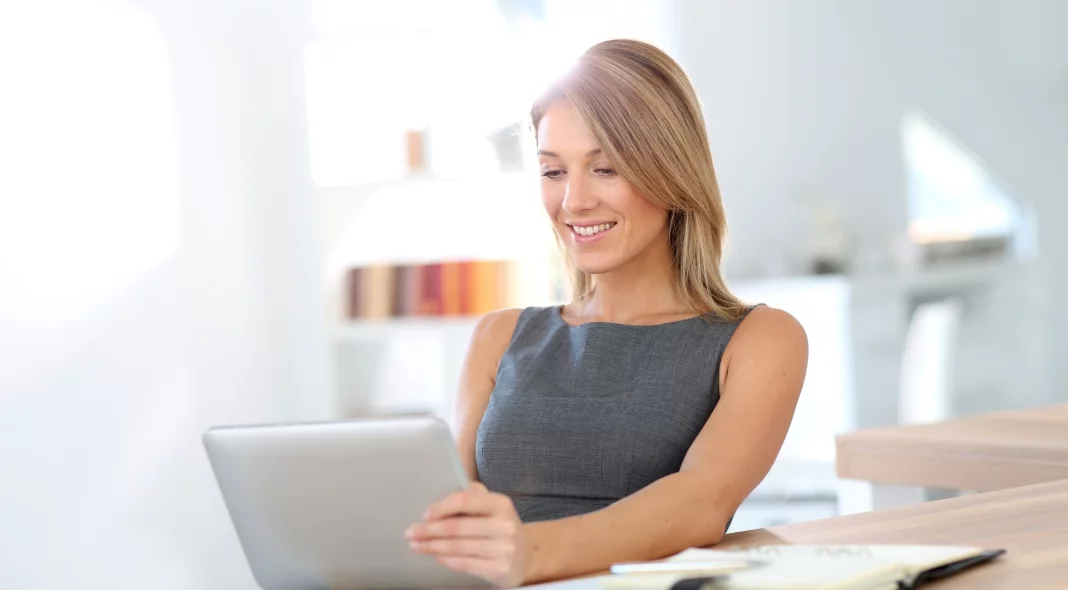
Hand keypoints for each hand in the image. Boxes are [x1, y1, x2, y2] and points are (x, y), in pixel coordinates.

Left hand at [405, 482, 528, 587]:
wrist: (526, 557)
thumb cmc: (500, 527)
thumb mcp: (493, 507)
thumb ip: (473, 496)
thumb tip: (441, 494)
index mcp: (501, 504)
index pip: (465, 500)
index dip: (441, 507)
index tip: (424, 514)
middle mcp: (504, 525)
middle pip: (457, 527)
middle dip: (429, 530)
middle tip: (411, 532)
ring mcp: (504, 549)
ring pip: (457, 547)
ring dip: (432, 546)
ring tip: (416, 545)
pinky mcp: (499, 568)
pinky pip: (464, 563)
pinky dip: (445, 559)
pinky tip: (434, 555)